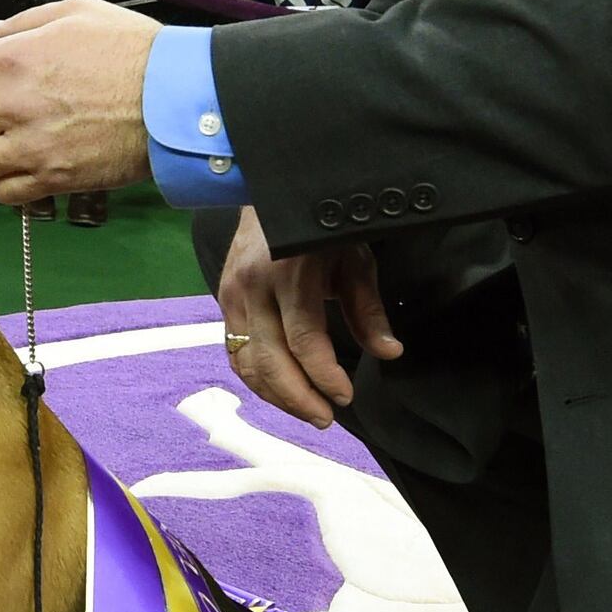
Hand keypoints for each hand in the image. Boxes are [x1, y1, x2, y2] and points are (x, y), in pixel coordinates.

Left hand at [0, 0, 157, 205]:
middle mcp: (11, 105)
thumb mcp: (78, 14)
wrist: (174, 99)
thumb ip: (25, 21)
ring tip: (1, 143)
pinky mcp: (51, 179)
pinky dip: (5, 183)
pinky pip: (2, 192)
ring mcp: (29, 147)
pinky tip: (22, 166)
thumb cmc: (132, 50)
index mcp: (13, 59)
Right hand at [215, 208, 402, 427]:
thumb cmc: (320, 227)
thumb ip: (368, 310)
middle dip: (299, 398)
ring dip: (276, 396)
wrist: (270, 192)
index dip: (324, 376)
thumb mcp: (353, 259)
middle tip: (326, 418)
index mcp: (290, 274)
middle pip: (270, 361)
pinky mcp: (223, 301)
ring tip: (307, 410)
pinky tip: (280, 392)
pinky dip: (256, 380)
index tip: (346, 396)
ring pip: (247, 364)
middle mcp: (253, 288)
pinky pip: (234, 353)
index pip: (303, 341)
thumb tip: (389, 353)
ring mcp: (231, 295)